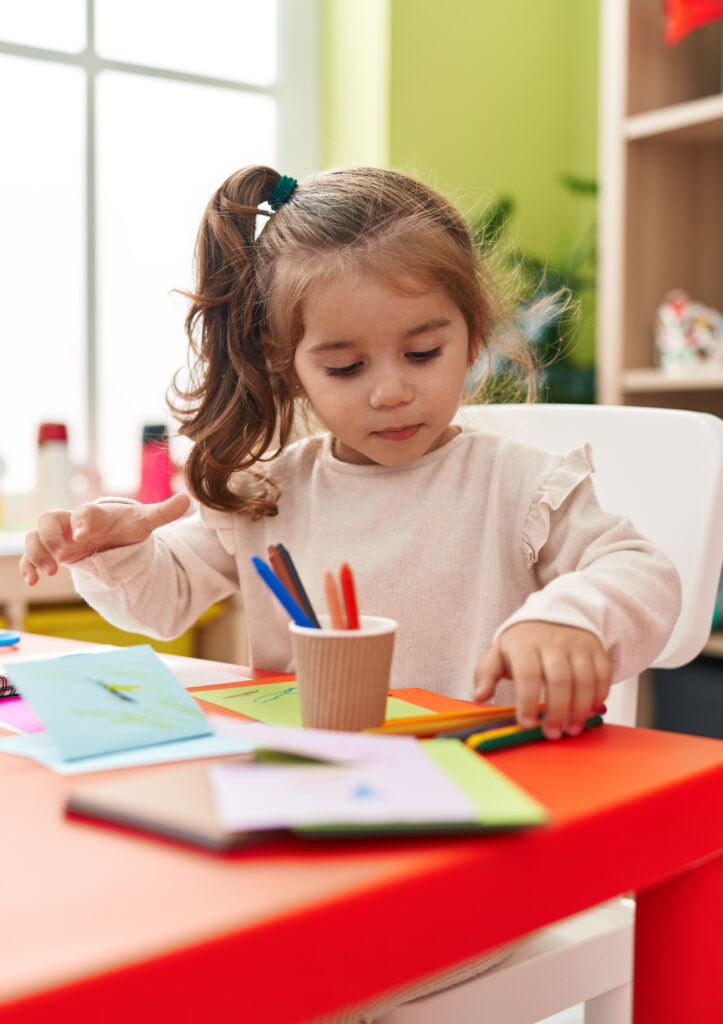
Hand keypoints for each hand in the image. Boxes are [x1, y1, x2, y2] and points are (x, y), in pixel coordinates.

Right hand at [19, 493, 190, 585]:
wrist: (111, 535)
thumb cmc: (125, 526)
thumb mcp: (144, 522)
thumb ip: (163, 512)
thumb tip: (188, 500)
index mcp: (94, 515)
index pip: (83, 512)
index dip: (80, 521)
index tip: (82, 535)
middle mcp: (72, 523)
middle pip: (49, 519)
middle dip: (50, 536)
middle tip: (61, 555)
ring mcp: (59, 537)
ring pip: (35, 536)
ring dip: (36, 552)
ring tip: (46, 572)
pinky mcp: (52, 551)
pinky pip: (32, 554)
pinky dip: (29, 565)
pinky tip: (33, 580)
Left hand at [473, 621, 611, 739]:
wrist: (554, 615)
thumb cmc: (524, 642)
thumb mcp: (499, 652)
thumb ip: (486, 673)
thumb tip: (479, 696)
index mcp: (525, 645)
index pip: (527, 673)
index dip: (527, 701)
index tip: (527, 724)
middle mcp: (553, 643)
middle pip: (559, 679)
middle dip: (557, 711)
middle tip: (552, 734)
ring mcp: (577, 646)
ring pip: (584, 679)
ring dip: (580, 709)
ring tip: (572, 729)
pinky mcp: (596, 650)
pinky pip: (603, 674)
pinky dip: (599, 696)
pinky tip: (589, 712)